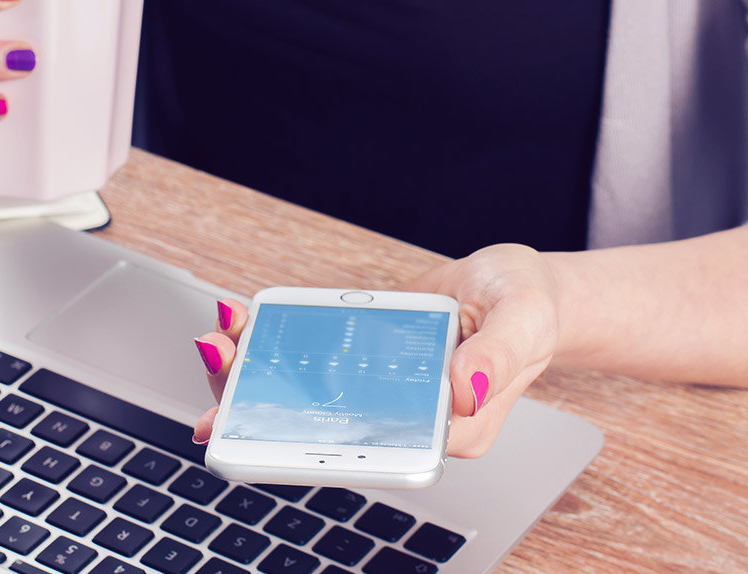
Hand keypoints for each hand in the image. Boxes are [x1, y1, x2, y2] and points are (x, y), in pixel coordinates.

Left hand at [191, 244, 560, 458]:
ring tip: (218, 340)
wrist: (519, 286)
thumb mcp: (524, 319)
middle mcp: (408, 418)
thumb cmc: (529, 306)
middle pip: (324, 426)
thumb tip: (462, 388)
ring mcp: (383, 391)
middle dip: (260, 401)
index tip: (259, 423)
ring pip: (309, 394)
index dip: (310, 444)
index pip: (372, 449)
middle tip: (220, 359)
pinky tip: (245, 325)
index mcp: (447, 429)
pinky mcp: (365, 362)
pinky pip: (315, 360)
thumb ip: (497, 355)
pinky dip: (278, 344)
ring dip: (257, 371)